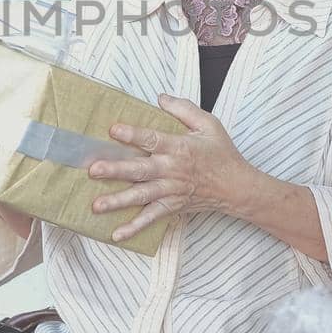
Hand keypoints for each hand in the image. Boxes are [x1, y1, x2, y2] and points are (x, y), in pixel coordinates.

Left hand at [88, 94, 250, 242]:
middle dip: (116, 170)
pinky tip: (117, 234)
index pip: (152, 139)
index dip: (132, 134)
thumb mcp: (209, 124)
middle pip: (140, 170)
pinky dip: (135, 227)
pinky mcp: (172, 206)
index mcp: (180, 148)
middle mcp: (172, 170)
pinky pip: (151, 218)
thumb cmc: (222, 153)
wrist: (237, 187)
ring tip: (96, 205)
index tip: (113, 130)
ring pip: (142, 196)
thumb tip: (160, 97)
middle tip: (93, 170)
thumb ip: (184, 109)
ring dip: (118, 201)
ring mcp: (171, 191)